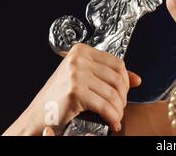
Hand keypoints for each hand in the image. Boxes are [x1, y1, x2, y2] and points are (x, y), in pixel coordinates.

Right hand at [4, 43, 140, 134]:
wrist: (38, 116)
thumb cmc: (59, 97)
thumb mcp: (84, 78)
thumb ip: (108, 75)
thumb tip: (137, 79)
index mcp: (81, 51)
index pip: (117, 62)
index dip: (125, 80)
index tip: (124, 92)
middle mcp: (78, 59)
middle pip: (117, 77)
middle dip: (123, 96)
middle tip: (120, 107)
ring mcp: (76, 74)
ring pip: (112, 93)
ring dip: (119, 109)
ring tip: (116, 117)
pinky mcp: (75, 92)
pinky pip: (104, 105)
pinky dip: (112, 116)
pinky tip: (113, 122)